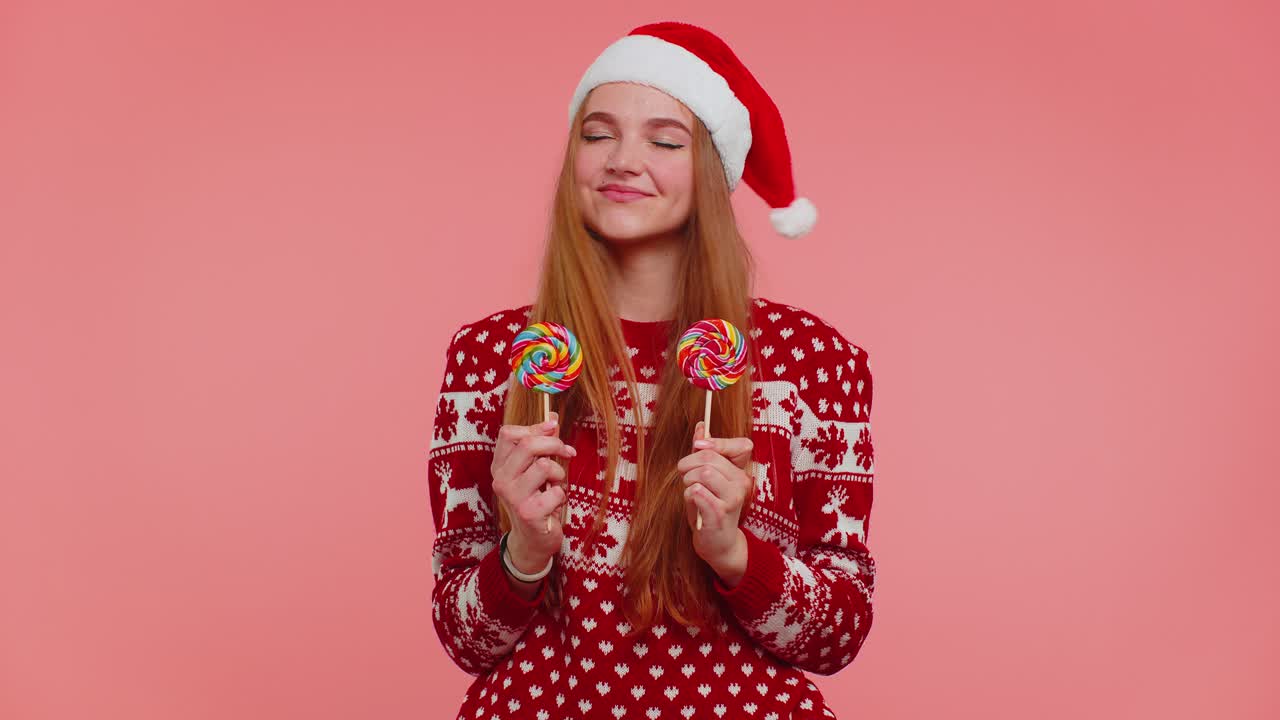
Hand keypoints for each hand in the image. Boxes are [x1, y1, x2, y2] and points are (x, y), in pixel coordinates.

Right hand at [490, 411, 576, 575]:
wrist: (533, 539)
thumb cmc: (536, 499)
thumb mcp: (535, 470)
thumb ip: (542, 444)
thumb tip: (551, 417)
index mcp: (500, 465)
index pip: (509, 433)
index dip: (535, 427)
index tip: (553, 429)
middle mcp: (501, 479)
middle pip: (528, 444)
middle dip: (555, 444)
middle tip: (567, 453)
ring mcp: (513, 497)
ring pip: (544, 465)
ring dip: (559, 473)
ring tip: (556, 485)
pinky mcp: (528, 512)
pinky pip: (556, 491)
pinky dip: (562, 496)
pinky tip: (555, 505)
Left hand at [678, 421, 752, 584]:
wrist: (718, 543)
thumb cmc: (710, 508)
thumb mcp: (708, 478)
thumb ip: (707, 452)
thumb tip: (701, 426)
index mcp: (740, 472)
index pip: (742, 445)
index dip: (718, 442)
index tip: (699, 446)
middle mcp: (741, 483)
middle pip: (710, 457)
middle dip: (689, 464)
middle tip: (685, 475)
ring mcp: (733, 499)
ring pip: (703, 473)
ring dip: (688, 481)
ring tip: (691, 491)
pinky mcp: (719, 513)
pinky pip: (696, 492)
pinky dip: (688, 495)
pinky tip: (694, 504)